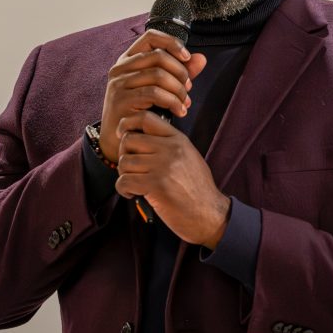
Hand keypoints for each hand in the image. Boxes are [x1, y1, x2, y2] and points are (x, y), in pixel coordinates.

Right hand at [99, 29, 206, 162]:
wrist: (120, 140)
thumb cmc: (141, 111)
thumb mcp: (161, 88)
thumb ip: (180, 72)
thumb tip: (201, 59)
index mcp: (129, 59)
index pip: (150, 37)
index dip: (172, 42)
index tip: (187, 57)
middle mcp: (120, 68)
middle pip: (159, 56)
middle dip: (181, 72)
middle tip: (189, 88)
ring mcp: (118, 83)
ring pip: (158, 75)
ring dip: (179, 90)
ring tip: (185, 103)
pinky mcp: (121, 100)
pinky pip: (154, 94)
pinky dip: (172, 102)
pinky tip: (179, 111)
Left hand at [114, 110, 229, 247]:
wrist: (209, 214)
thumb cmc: (197, 190)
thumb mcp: (189, 157)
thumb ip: (169, 145)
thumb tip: (142, 137)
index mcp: (178, 140)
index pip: (146, 118)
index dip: (128, 123)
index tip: (122, 134)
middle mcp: (171, 149)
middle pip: (128, 140)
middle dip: (124, 155)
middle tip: (132, 169)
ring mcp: (163, 166)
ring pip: (124, 162)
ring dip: (125, 175)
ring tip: (136, 184)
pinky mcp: (155, 185)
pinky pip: (124, 181)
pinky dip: (124, 189)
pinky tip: (134, 194)